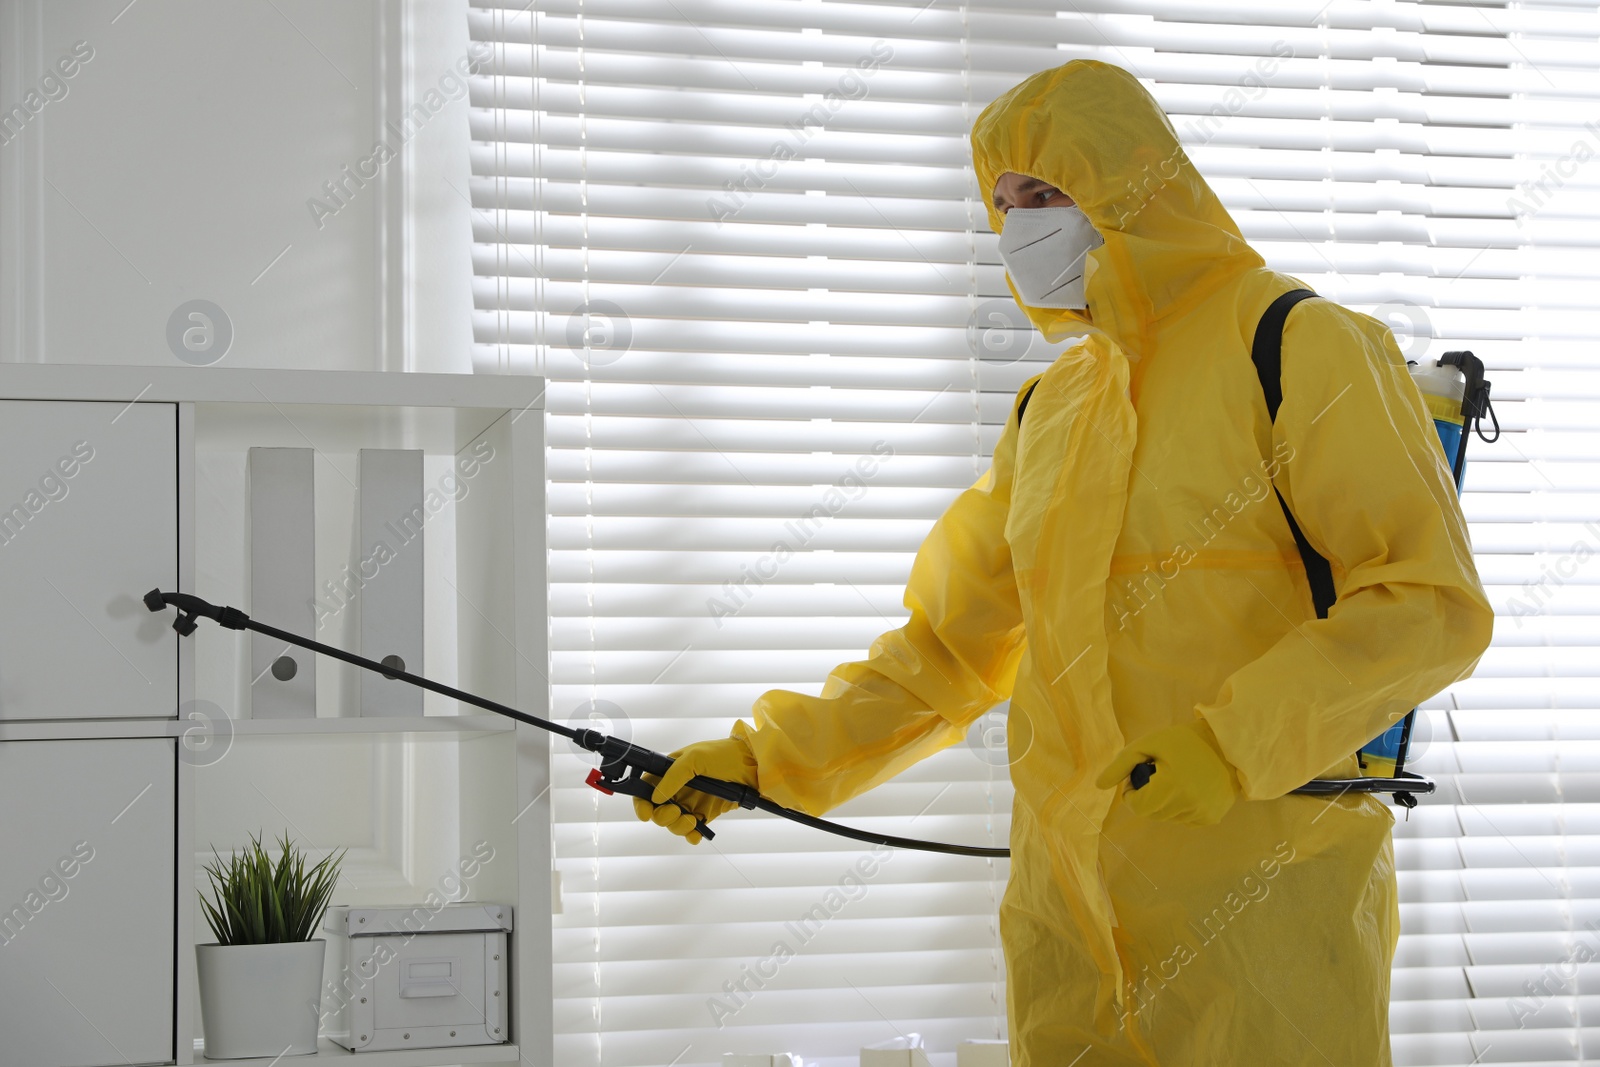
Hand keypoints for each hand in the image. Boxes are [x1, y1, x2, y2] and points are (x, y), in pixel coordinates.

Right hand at [633, 734, 758, 844]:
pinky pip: (692, 831)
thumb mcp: (695, 758)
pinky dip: (691, 836)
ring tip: (693, 821)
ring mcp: (691, 802)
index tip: (646, 813)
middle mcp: (677, 788)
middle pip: (657, 811)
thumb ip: (673, 777)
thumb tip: (656, 798)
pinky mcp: (705, 814)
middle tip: (678, 811)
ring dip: (679, 827)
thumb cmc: (723, 755)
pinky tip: (697, 833)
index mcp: (669, 771)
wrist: (753, 766)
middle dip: (663, 816)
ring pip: (673, 823)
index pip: (646, 789)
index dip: (641, 803)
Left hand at [1094, 719, 1239, 825]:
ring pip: (1167, 817)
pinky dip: (1181, 806)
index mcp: (1171, 788)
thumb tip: (1098, 786)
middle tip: (1158, 774)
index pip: (1137, 806)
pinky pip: (1184, 819)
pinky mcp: (1211, 818)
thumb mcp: (1148, 744)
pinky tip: (1190, 787)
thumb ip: (1121, 764)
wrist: (1227, 744)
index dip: (1132, 791)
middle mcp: (1188, 806)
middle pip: (1151, 814)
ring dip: (1164, 802)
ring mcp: (1202, 815)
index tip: (1141, 774)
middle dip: (1147, 797)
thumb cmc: (1184, 741)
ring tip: (1176, 778)